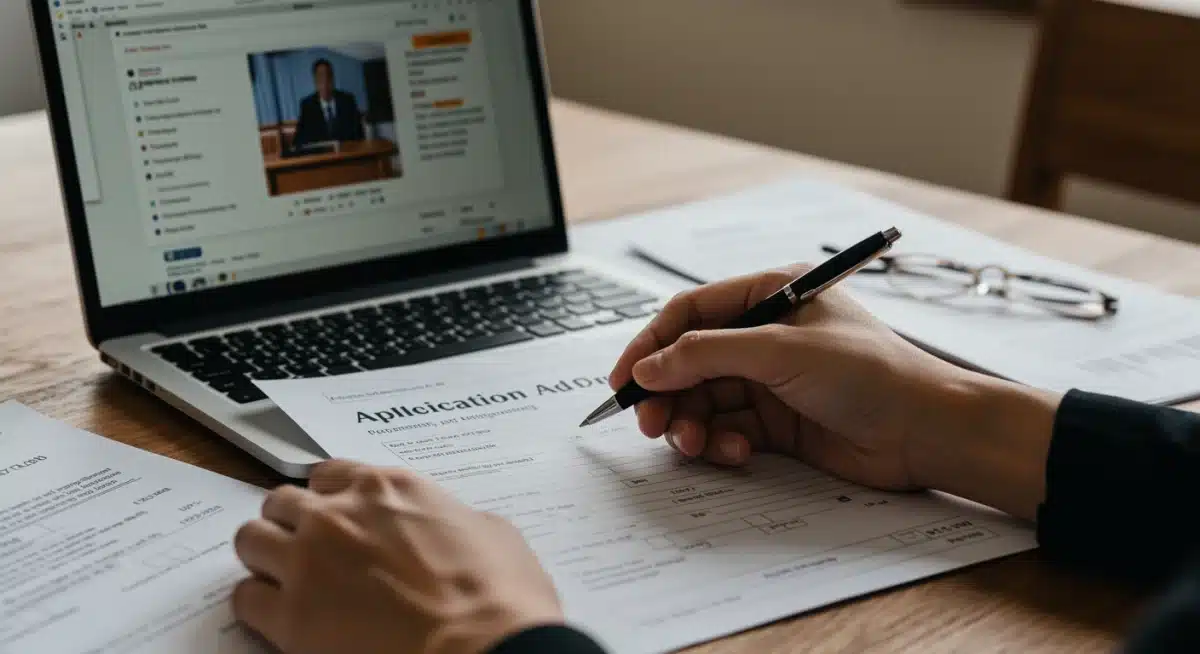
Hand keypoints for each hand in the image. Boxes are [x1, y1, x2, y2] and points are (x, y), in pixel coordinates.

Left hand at [232, 461, 562, 653]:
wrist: (482, 650)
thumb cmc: (498, 596)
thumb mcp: (489, 530)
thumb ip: (447, 517)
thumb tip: (444, 528)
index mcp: (387, 488)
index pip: (329, 475)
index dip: (330, 498)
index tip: (335, 515)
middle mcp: (338, 516)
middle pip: (281, 503)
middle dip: (290, 523)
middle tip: (307, 549)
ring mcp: (307, 563)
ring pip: (250, 541)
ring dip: (265, 557)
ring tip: (285, 580)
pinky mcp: (290, 617)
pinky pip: (245, 598)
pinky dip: (258, 605)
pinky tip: (281, 618)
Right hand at [611, 264, 1059, 512]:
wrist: (926, 431)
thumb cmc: (871, 373)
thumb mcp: (780, 351)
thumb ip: (707, 355)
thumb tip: (648, 367)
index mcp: (769, 295)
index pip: (690, 313)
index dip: (651, 345)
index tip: (624, 379)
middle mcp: (765, 334)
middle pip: (690, 361)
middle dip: (667, 392)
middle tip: (650, 422)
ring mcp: (771, 379)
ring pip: (705, 399)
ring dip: (691, 423)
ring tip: (694, 444)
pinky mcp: (778, 422)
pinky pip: (728, 428)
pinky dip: (722, 442)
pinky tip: (737, 451)